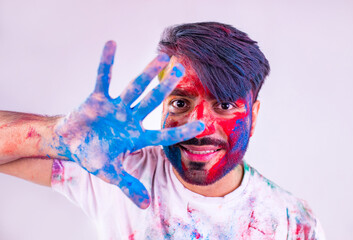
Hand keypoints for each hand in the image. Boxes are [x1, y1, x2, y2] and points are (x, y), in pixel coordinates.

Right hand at [54, 41, 203, 208]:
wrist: (71, 142)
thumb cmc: (92, 156)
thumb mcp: (110, 173)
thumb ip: (128, 185)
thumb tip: (147, 206)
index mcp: (135, 137)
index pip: (163, 134)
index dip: (181, 130)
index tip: (202, 125)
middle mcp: (129, 118)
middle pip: (151, 102)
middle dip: (165, 89)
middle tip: (182, 73)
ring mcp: (115, 106)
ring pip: (134, 88)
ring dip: (146, 73)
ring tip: (162, 57)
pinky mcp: (97, 98)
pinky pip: (102, 77)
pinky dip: (106, 62)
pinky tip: (111, 44)